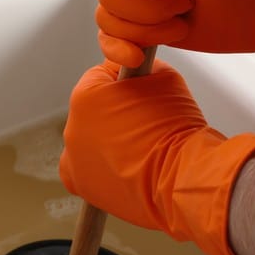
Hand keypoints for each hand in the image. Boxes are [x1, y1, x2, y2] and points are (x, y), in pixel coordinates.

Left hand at [59, 59, 254, 254]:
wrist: (181, 176)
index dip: (124, 83)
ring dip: (108, 143)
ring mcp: (73, 159)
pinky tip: (125, 169)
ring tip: (140, 151)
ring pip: (89, 142)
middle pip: (93, 113)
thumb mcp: (164, 77)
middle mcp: (72, 127)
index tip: (140, 93)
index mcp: (86, 95)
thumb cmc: (175, 128)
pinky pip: (87, 171)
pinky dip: (102, 170)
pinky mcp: (81, 186)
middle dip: (114, 115)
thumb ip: (142, 68)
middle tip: (145, 124)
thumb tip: (138, 69)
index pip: (100, 77)